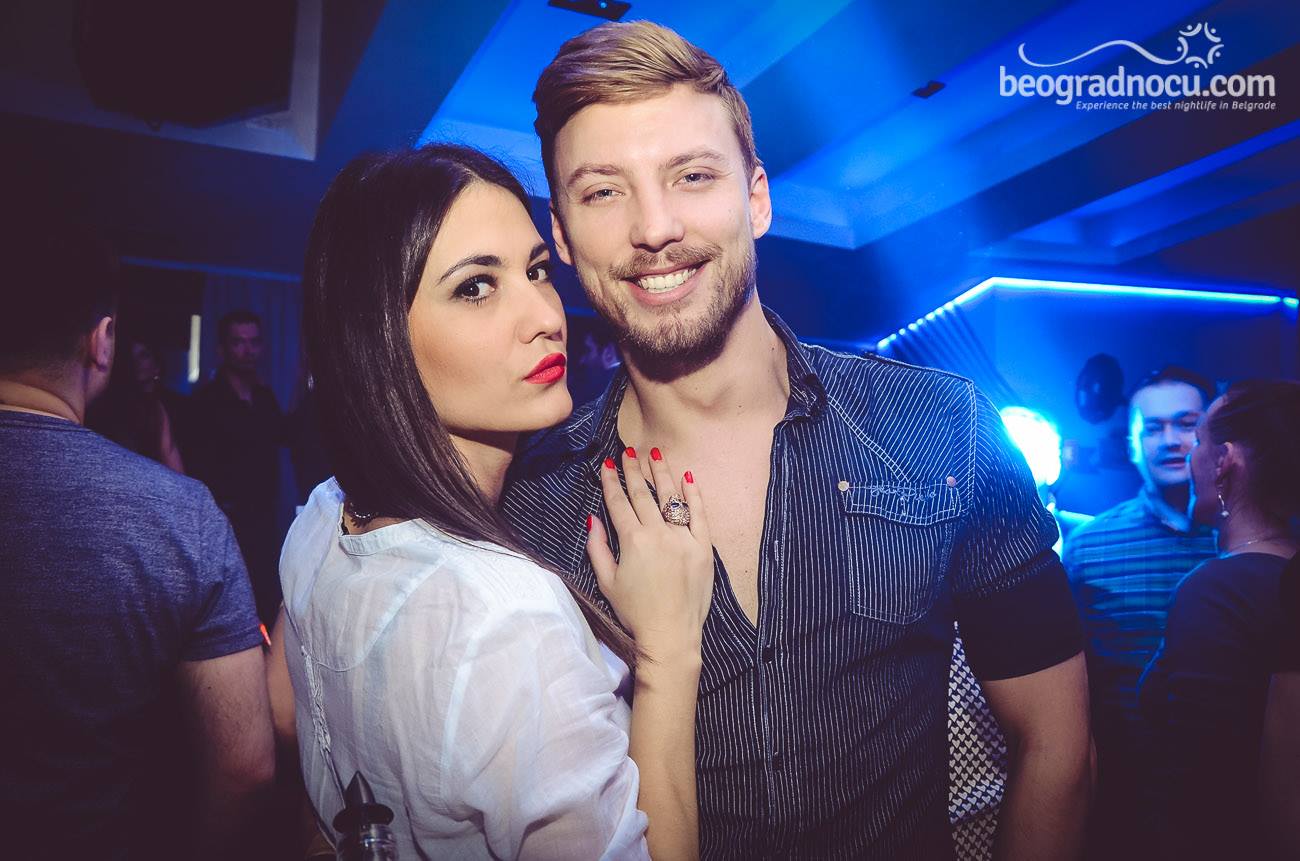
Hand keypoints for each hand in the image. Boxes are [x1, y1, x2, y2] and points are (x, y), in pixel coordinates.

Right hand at [587, 447, 713, 659]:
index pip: (619, 503)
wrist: (671, 634)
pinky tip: (687, 477)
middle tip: (628, 451)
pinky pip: (699, 514)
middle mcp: (658, 533)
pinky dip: (694, 495)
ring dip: (661, 473)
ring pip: (671, 497)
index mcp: (633, 541)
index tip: (607, 463)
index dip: (611, 481)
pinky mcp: (703, 547)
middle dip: (634, 470)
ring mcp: (683, 538)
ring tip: (654, 453)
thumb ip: (597, 548)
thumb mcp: (607, 582)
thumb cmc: (635, 612)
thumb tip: (592, 519)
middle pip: (644, 494)